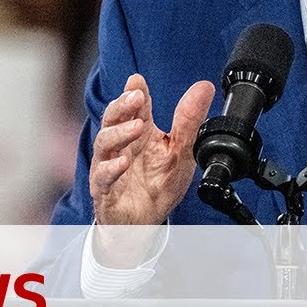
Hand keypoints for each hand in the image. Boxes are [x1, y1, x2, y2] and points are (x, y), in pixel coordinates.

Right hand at [90, 74, 215, 226]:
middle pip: (113, 118)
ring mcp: (109, 166)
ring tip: (136, 128)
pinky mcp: (104, 190)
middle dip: (122, 105)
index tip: (137, 81)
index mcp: (139, 134)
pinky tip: (122, 162)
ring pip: (104, 143)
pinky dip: (111, 168)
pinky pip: (102, 176)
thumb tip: (204, 87)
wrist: (143, 225)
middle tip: (136, 96)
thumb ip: (189, 121)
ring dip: (119, 133)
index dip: (134, 92)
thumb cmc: (157, 187)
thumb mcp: (181, 152)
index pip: (134, 108)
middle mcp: (121, 146)